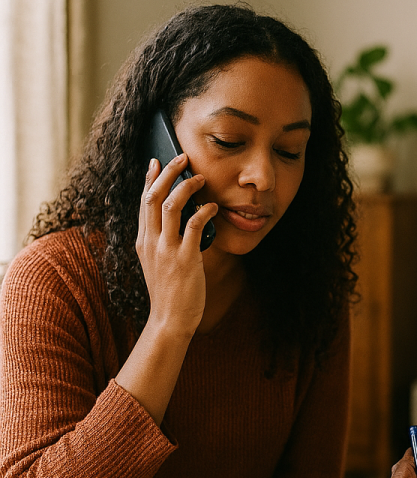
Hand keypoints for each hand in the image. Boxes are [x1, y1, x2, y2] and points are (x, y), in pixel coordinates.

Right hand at [136, 155, 217, 335]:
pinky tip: (213, 207)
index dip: (150, 179)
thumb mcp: (159, 263)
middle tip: (182, 157)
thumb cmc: (170, 292)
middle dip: (168, 173)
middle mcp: (151, 242)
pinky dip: (204, 211)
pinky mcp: (185, 259)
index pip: (143, 202)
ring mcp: (167, 250)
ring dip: (187, 186)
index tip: (157, 161)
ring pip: (171, 205)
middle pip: (153, 196)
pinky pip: (194, 225)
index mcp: (143, 241)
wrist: (170, 320)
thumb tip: (181, 218)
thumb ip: (163, 241)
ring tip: (201, 177)